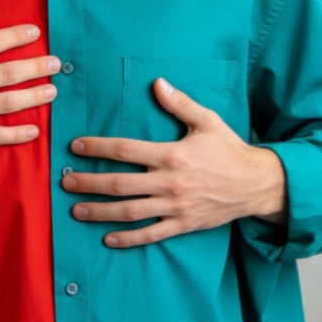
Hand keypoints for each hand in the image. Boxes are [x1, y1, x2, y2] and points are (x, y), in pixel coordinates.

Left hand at [62, 78, 286, 248]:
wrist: (257, 184)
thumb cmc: (230, 150)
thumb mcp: (207, 121)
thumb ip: (180, 103)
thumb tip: (158, 82)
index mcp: (172, 154)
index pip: (125, 150)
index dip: (97, 148)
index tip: (75, 147)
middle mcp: (170, 182)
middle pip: (120, 184)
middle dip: (89, 183)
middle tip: (64, 181)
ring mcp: (175, 207)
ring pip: (130, 212)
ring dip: (100, 212)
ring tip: (76, 210)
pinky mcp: (183, 224)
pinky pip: (151, 235)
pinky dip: (128, 239)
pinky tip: (107, 237)